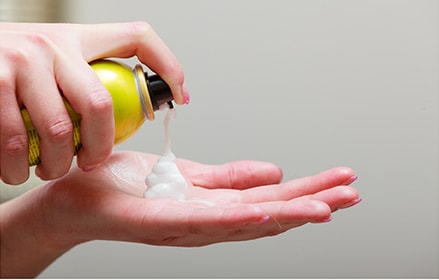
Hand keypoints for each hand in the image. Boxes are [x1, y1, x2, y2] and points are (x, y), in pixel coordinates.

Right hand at [0, 22, 187, 183]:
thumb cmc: (10, 62)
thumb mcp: (51, 56)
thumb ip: (82, 76)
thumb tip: (124, 113)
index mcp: (76, 38)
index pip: (137, 39)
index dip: (168, 66)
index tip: (181, 95)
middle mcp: (52, 45)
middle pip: (100, 105)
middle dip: (99, 147)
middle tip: (91, 163)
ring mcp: (21, 61)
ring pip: (58, 131)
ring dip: (55, 165)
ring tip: (50, 169)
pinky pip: (15, 139)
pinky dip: (17, 166)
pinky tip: (18, 169)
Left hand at [0, 151, 359, 276]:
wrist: (76, 196)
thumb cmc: (127, 186)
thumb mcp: (187, 173)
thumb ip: (229, 176)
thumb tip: (273, 171)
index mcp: (213, 207)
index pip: (269, 200)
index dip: (306, 193)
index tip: (339, 185)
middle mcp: (205, 222)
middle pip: (267, 213)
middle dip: (311, 204)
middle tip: (350, 194)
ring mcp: (184, 226)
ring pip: (244, 221)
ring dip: (287, 214)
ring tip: (326, 207)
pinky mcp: (158, 222)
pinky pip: (204, 220)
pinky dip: (238, 217)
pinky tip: (268, 210)